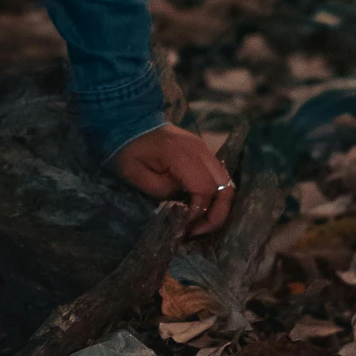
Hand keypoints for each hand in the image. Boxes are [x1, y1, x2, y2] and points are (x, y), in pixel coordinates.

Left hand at [111, 123, 234, 236]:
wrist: (130, 123)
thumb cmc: (129, 151)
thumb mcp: (137, 176)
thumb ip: (164, 193)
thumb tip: (185, 207)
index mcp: (182, 154)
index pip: (205, 189)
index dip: (199, 212)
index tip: (185, 226)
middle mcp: (200, 150)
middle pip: (226, 188)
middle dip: (216, 214)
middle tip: (198, 231)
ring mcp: (205, 149)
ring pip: (227, 183)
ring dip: (218, 206)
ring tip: (200, 223)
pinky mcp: (204, 152)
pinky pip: (218, 177)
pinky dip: (214, 195)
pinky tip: (199, 207)